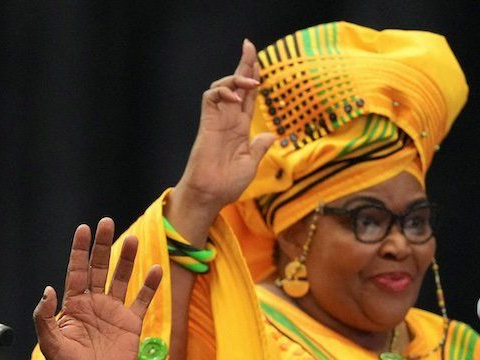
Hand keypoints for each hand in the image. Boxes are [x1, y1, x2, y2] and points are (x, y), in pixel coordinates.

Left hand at [34, 218, 162, 359]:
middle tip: (106, 222)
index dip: (79, 250)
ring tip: (133, 239)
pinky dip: (148, 286)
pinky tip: (155, 269)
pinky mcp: (131, 325)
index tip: (83, 229)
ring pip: (121, 279)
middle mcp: (94, 304)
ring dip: (127, 259)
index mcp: (73, 306)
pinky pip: (141, 301)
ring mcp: (113, 313)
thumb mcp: (51, 345)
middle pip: (99, 267)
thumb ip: (44, 318)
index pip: (76, 271)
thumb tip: (47, 289)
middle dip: (102, 245)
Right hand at [169, 39, 275, 238]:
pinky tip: (233, 97)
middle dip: (243, 63)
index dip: (253, 77)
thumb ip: (260, 147)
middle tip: (249, 45)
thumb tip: (272, 134)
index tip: (258, 59)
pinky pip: (210, 97)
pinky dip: (222, 91)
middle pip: (237, 84)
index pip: (248, 95)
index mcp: (240, 127)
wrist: (210, 194)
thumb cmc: (227, 184)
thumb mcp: (251, 164)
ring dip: (236, 78)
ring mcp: (217, 120)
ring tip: (249, 81)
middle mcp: (229, 120)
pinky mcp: (207, 123)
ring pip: (222, 86)